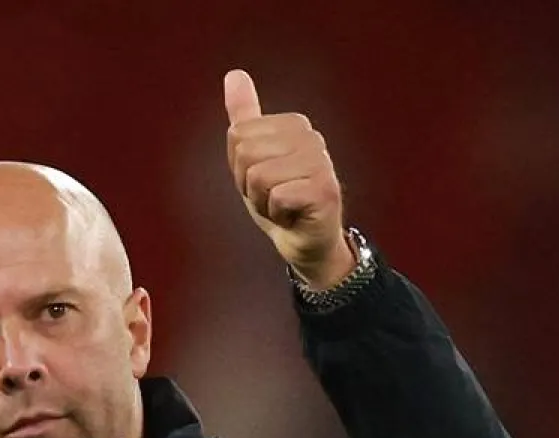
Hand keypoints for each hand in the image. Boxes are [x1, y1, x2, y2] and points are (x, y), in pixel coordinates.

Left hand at [224, 68, 355, 289]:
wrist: (304, 242)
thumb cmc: (280, 200)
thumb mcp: (253, 157)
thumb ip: (245, 116)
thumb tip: (234, 75)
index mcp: (294, 124)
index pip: (238, 136)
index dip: (241, 167)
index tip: (263, 181)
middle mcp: (311, 137)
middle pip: (246, 153)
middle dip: (249, 185)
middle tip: (272, 196)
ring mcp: (321, 162)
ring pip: (258, 176)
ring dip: (262, 202)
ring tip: (282, 206)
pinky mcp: (324, 190)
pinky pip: (276, 196)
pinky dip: (277, 214)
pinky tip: (293, 216)